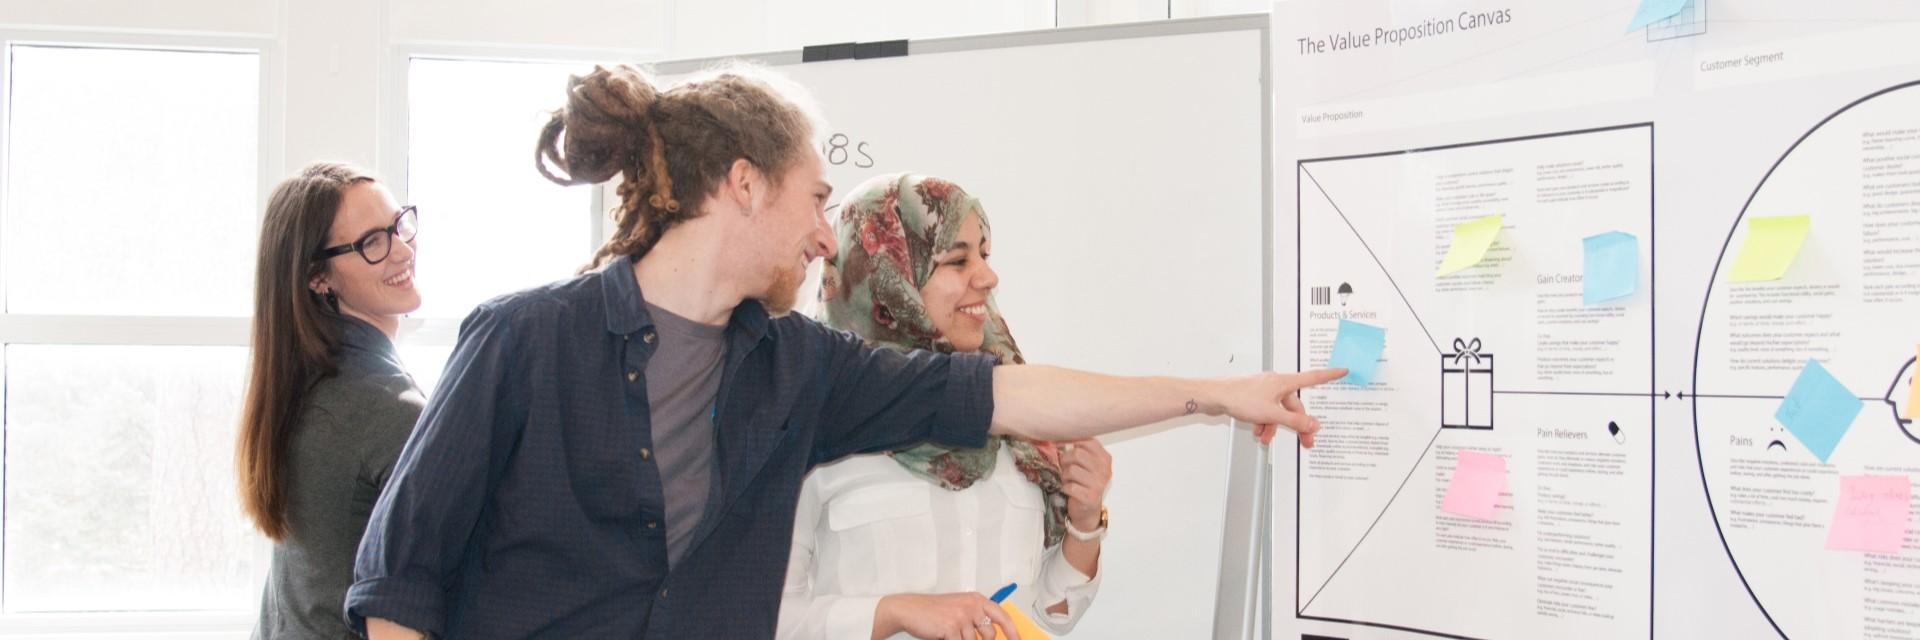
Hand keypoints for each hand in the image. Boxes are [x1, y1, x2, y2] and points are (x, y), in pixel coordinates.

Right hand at [875, 592, 1021, 639]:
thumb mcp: (959, 608)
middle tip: (963, 635)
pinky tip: (943, 635)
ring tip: (948, 632)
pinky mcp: (951, 628)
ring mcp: (962, 617)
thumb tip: (991, 634)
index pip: (1002, 616)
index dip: (1012, 631)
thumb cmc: (933, 611)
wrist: (909, 609)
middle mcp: (972, 606)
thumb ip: (976, 618)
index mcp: (976, 599)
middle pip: (990, 635)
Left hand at [1059, 439, 1111, 531]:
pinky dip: (1065, 487)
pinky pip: (1069, 486)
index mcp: (1105, 458)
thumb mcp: (1087, 464)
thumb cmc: (1084, 484)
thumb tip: (1057, 436)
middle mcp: (1105, 470)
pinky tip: (1069, 490)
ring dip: (1064, 476)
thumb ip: (1079, 450)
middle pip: (1077, 454)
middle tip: (1064, 467)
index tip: (1058, 442)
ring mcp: (1099, 484)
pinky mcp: (1090, 497)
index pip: (1087, 441)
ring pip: (1071, 470)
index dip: (1070, 439)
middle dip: (1065, 460)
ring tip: (1068, 480)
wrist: (1087, 511)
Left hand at [1213, 368, 1344, 448]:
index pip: (1312, 377)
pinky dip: (1264, 423)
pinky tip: (1258, 433)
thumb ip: (1294, 422)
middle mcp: (1275, 383)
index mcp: (1283, 382)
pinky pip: (1266, 411)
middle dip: (1298, 424)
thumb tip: (1314, 425)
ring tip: (1268, 438)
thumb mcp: (1271, 414)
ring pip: (1278, 410)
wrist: (1213, 396)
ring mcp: (1263, 390)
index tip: (1342, 370)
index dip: (1329, 375)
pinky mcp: (1252, 397)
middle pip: (1294, 405)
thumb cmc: (1239, 398)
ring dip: (1276, 426)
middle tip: (1305, 441)